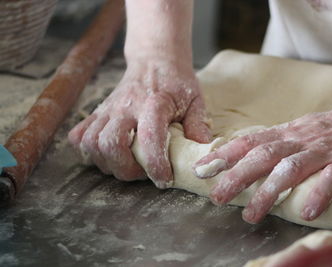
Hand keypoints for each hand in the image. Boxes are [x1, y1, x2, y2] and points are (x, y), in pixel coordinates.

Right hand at [69, 57, 210, 187]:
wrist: (154, 61)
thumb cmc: (176, 83)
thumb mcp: (195, 101)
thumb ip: (198, 126)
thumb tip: (201, 153)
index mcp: (154, 103)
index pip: (149, 138)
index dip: (155, 165)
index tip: (165, 179)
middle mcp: (126, 106)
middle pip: (111, 144)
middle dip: (126, 169)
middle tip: (143, 173)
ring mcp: (108, 109)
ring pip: (91, 142)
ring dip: (106, 162)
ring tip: (126, 165)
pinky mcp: (98, 112)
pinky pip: (79, 135)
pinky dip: (88, 150)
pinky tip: (106, 153)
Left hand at [193, 99, 331, 222]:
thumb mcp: (303, 130)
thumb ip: (278, 142)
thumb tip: (247, 156)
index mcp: (289, 132)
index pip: (251, 140)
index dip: (225, 154)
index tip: (203, 168)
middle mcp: (302, 140)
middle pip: (263, 155)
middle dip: (237, 176)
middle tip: (217, 196)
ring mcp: (325, 151)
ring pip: (290, 169)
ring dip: (268, 192)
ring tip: (251, 214)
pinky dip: (318, 194)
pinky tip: (305, 212)